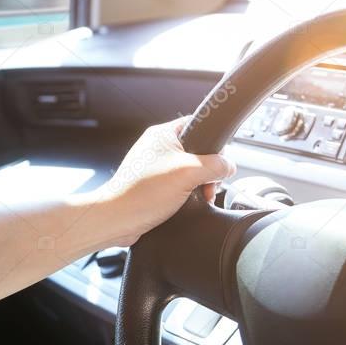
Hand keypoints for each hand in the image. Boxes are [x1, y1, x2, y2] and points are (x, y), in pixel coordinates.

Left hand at [96, 117, 235, 246]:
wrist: (116, 220)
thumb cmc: (141, 193)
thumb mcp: (188, 173)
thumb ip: (215, 165)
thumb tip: (228, 166)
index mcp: (163, 134)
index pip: (199, 125)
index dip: (214, 142)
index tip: (219, 159)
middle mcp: (158, 148)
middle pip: (198, 152)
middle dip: (208, 171)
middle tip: (207, 185)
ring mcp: (155, 167)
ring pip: (191, 171)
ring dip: (199, 185)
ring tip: (197, 197)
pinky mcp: (154, 186)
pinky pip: (180, 186)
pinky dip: (188, 195)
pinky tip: (187, 204)